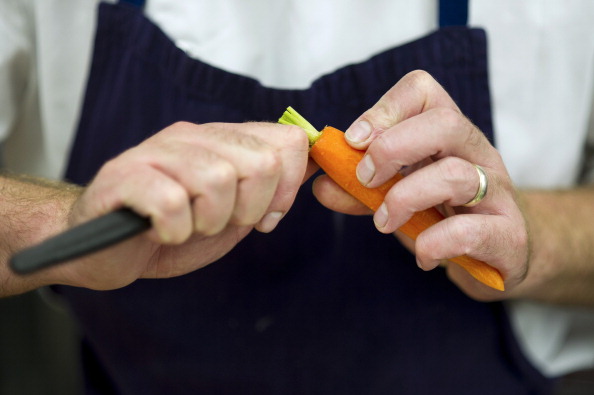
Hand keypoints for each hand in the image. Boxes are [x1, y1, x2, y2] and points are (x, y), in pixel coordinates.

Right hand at [50, 121, 311, 289]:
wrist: (107, 250)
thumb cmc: (173, 230)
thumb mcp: (234, 211)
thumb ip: (270, 187)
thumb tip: (315, 163)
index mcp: (223, 140)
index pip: (287, 139)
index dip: (287, 187)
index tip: (266, 215)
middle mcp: (192, 135)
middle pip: (261, 162)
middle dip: (248, 209)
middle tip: (216, 222)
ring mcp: (156, 152)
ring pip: (217, 179)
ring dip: (208, 221)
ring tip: (186, 225)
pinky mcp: (123, 176)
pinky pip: (172, 202)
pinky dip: (175, 230)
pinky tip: (161, 231)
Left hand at [313, 70, 528, 299]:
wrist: (500, 253)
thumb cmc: (444, 214)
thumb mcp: (398, 194)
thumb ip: (358, 189)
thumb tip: (321, 185)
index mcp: (446, 134)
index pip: (423, 90)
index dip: (384, 109)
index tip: (354, 140)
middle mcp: (476, 152)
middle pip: (444, 123)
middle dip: (392, 148)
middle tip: (366, 179)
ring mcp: (497, 191)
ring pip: (456, 174)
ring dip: (406, 198)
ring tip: (383, 222)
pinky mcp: (508, 234)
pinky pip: (472, 231)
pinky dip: (435, 244)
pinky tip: (423, 255)